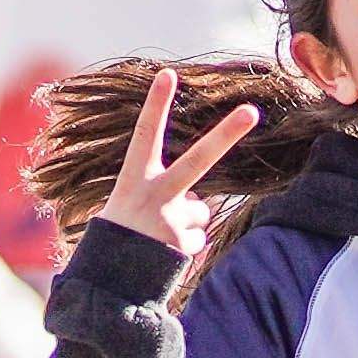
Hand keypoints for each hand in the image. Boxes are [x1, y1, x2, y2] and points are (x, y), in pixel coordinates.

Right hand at [97, 66, 258, 251]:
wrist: (106, 283)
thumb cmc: (118, 237)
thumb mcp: (130, 206)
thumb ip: (166, 195)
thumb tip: (201, 203)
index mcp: (133, 179)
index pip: (145, 135)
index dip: (156, 104)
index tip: (168, 74)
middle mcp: (154, 195)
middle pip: (198, 159)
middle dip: (227, 133)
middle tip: (251, 111)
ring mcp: (170, 219)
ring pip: (200, 211)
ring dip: (185, 225)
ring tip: (157, 239)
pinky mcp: (182, 244)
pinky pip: (198, 239)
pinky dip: (184, 248)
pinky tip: (162, 256)